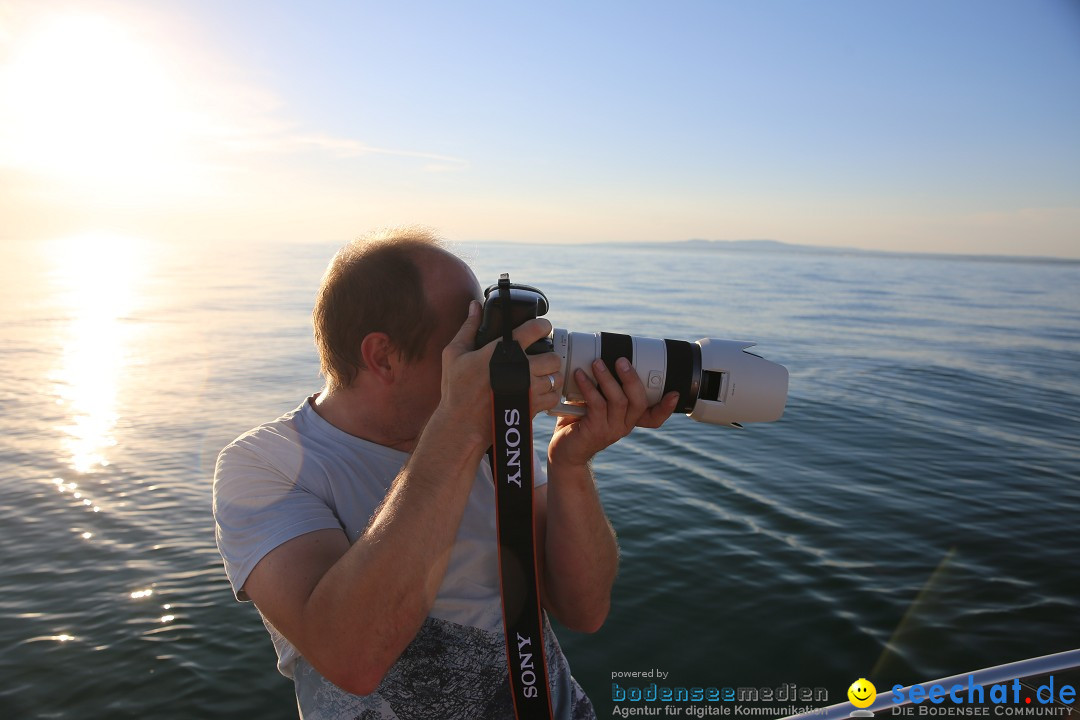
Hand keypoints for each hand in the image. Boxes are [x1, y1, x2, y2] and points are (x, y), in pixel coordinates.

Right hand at [437, 304, 564, 442]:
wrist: (462, 425)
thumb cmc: (456, 389)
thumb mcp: (454, 354)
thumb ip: (468, 327)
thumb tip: (475, 305)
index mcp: (503, 352)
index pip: (535, 330)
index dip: (543, 325)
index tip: (543, 328)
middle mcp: (521, 369)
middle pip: (553, 356)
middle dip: (549, 355)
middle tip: (540, 358)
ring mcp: (529, 389)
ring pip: (555, 377)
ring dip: (550, 375)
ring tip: (539, 376)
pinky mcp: (532, 406)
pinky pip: (553, 396)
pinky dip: (550, 393)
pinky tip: (538, 392)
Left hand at [547, 357, 678, 468]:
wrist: (564, 450)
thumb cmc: (579, 421)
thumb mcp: (595, 403)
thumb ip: (602, 388)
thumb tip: (600, 356)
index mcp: (629, 419)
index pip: (654, 417)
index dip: (666, 407)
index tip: (675, 394)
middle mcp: (624, 425)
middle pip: (638, 401)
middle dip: (632, 378)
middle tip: (621, 360)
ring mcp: (611, 430)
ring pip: (619, 401)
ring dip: (608, 378)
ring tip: (597, 362)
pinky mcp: (596, 431)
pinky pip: (597, 405)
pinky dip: (588, 387)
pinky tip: (580, 375)